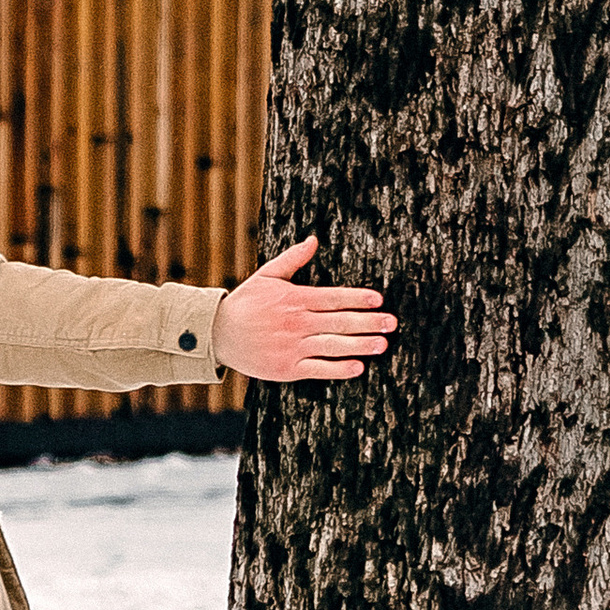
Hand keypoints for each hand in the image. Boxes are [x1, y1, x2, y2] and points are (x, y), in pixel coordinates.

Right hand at [213, 235, 396, 383]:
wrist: (217, 334)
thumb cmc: (245, 303)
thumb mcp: (266, 275)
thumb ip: (293, 259)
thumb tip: (314, 240)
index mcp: (294, 299)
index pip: (333, 297)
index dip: (357, 298)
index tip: (378, 300)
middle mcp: (296, 323)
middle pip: (339, 322)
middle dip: (368, 322)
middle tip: (392, 323)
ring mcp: (292, 347)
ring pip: (333, 345)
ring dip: (360, 345)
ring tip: (382, 344)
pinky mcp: (287, 368)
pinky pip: (318, 369)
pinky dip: (339, 369)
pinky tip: (358, 367)